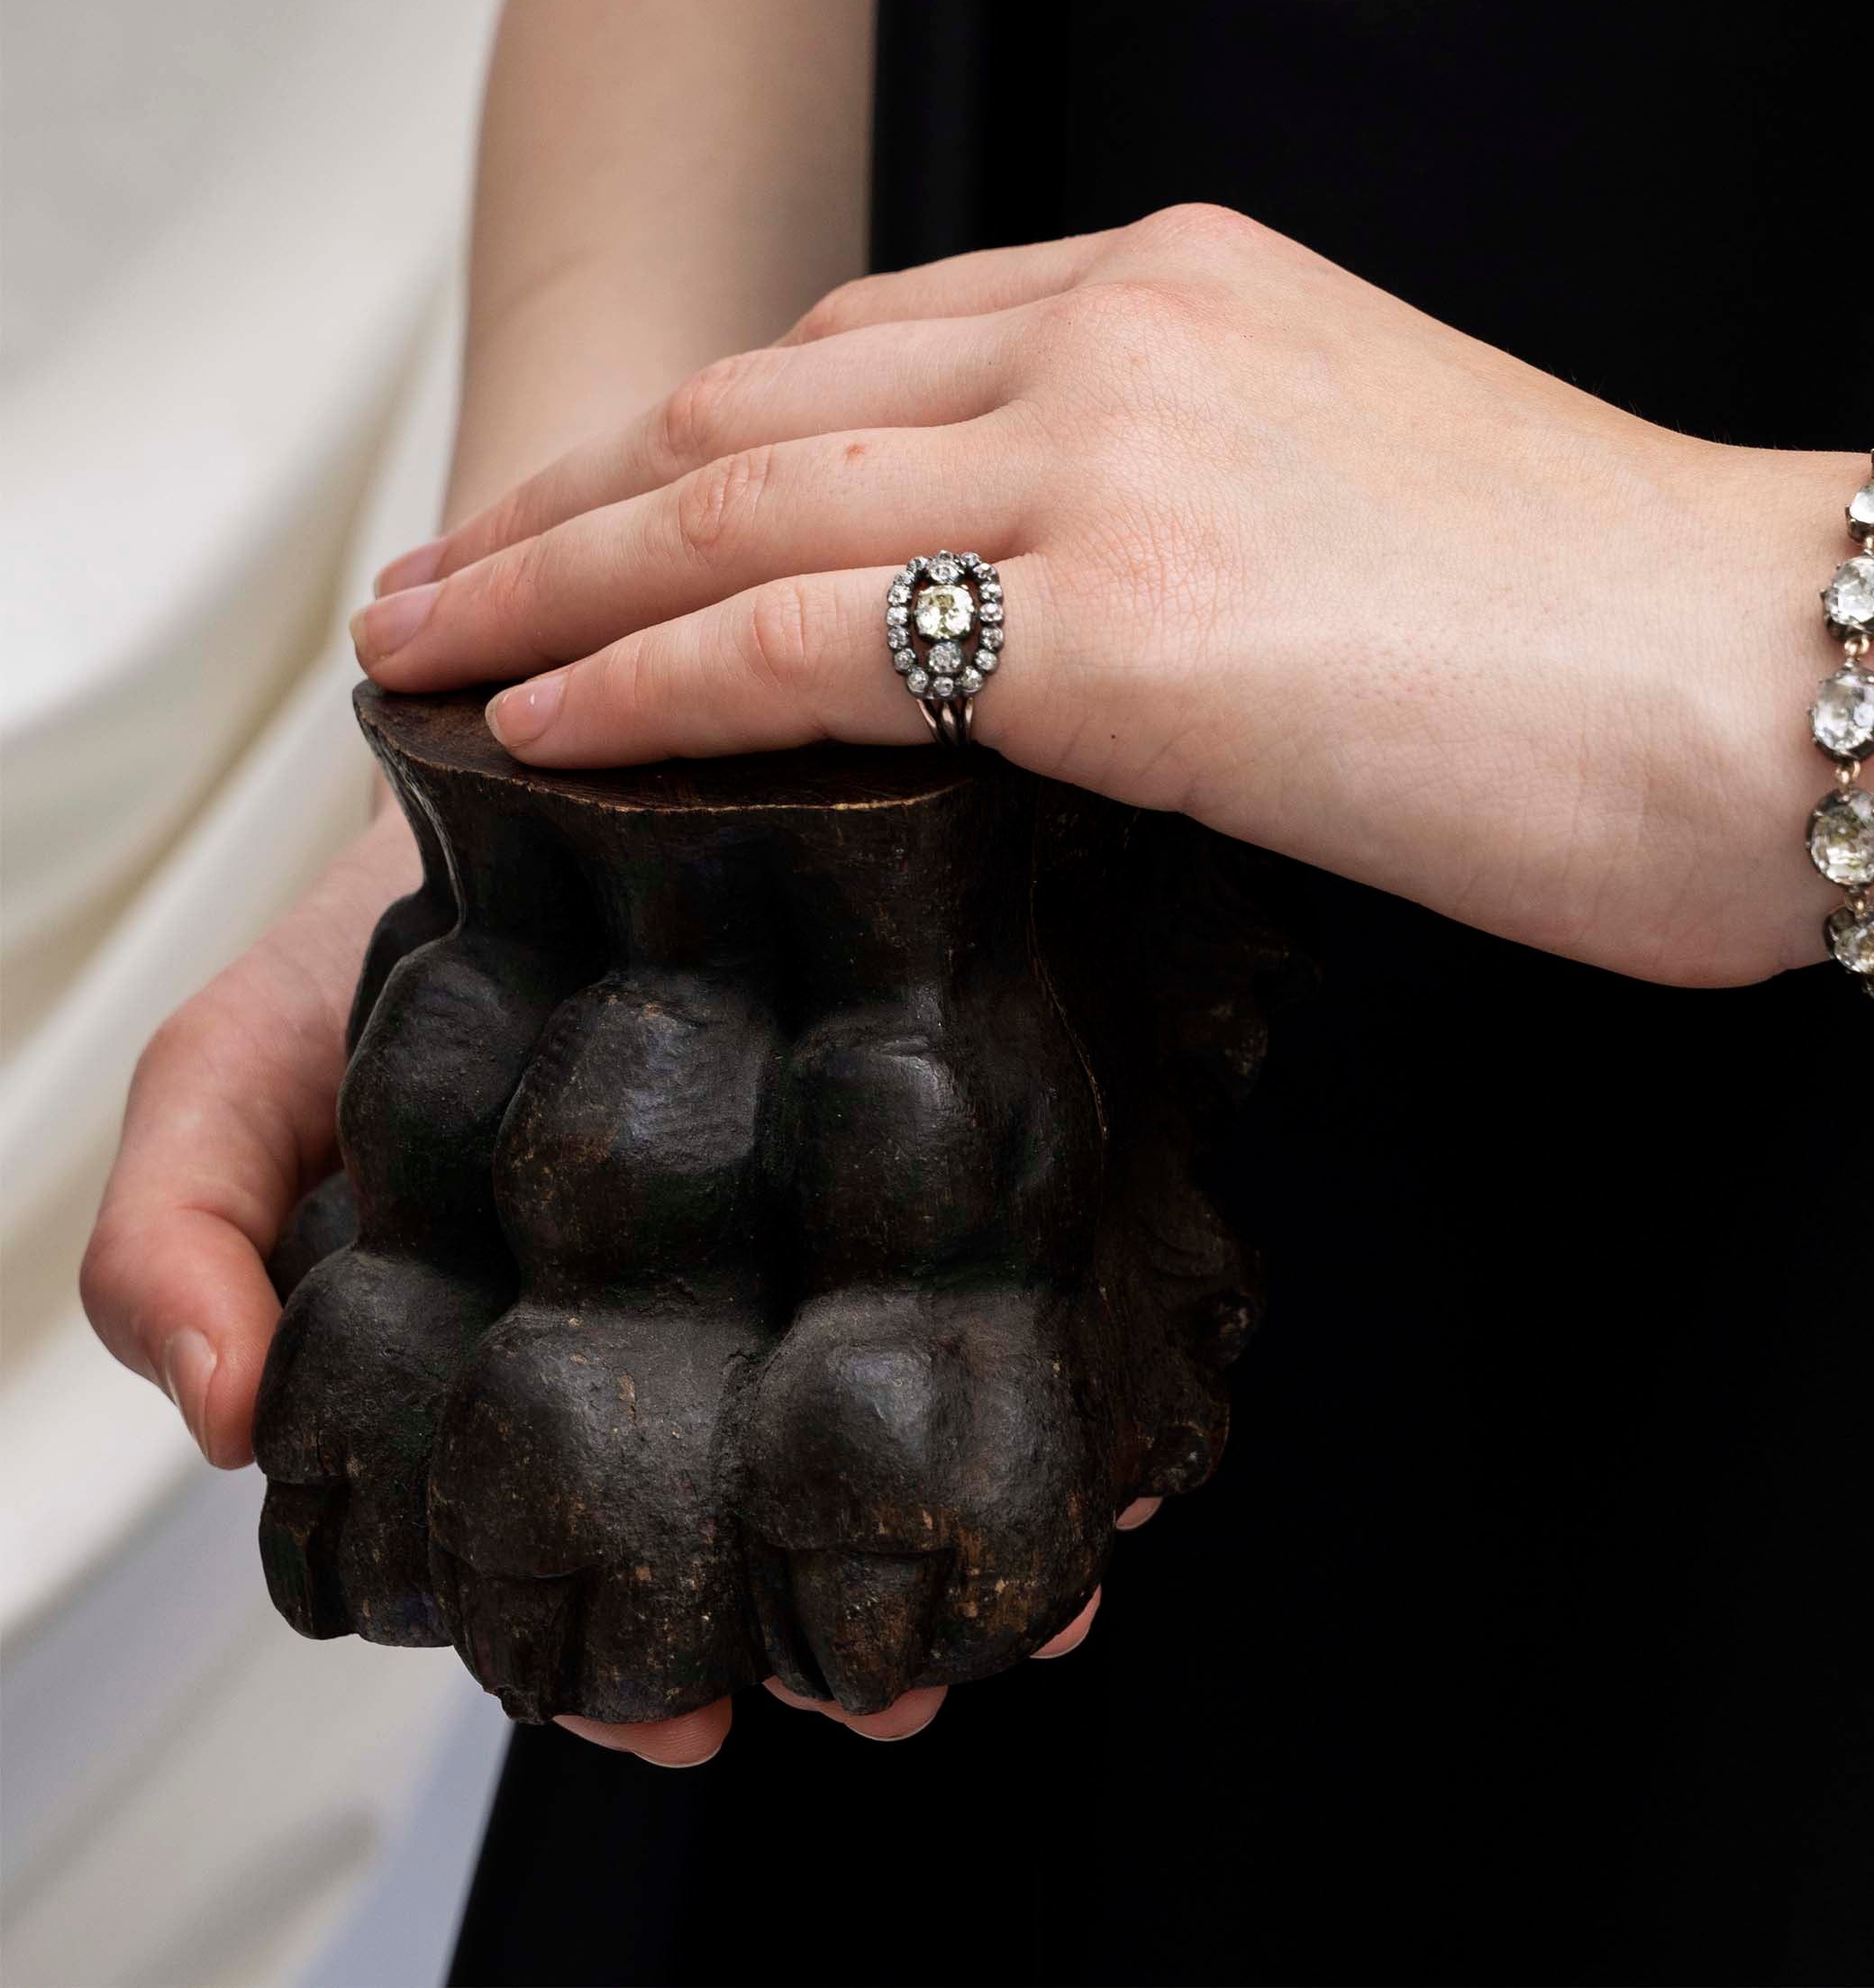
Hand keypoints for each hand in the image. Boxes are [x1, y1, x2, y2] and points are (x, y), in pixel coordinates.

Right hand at [79, 800, 1158, 1764]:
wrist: (566, 722)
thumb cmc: (393, 920)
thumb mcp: (241, 1062)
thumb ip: (186, 1230)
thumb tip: (229, 1420)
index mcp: (531, 1341)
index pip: (578, 1541)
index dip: (618, 1659)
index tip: (683, 1718)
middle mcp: (692, 1308)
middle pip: (765, 1512)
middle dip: (826, 1633)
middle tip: (889, 1692)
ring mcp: (829, 1227)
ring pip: (900, 1428)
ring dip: (962, 1531)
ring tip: (1038, 1612)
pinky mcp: (951, 1121)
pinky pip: (1015, 1278)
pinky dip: (1063, 1373)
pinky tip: (1119, 1454)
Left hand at [354, 204, 1842, 985]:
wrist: (1804, 674)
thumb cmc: (1624, 627)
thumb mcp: (1370, 493)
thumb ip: (1191, 497)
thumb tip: (1061, 619)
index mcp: (1185, 277)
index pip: (869, 343)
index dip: (700, 435)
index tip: (596, 508)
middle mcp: (1124, 324)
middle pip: (758, 398)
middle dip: (572, 492)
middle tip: (435, 573)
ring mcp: (1113, 455)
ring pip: (736, 497)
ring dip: (545, 579)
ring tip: (413, 650)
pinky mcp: (1120, 618)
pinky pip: (800, 634)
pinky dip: (638, 673)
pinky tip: (524, 725)